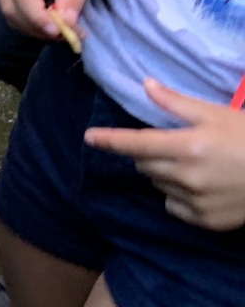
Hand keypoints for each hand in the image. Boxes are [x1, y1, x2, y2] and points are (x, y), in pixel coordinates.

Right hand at [0, 0, 99, 38]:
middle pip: (11, 7)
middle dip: (37, 27)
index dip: (37, 16)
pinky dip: (27, 23)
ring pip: (8, 13)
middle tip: (65, 35)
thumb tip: (65, 25)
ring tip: (58, 30)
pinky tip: (45, 22)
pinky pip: (9, 12)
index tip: (59, 32)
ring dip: (32, 28)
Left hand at [85, 81, 244, 230]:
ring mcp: (196, 202)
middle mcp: (187, 177)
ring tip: (197, 165)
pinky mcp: (205, 221)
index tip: (89, 137)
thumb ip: (176, 104)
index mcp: (187, 147)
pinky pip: (174, 207)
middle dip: (150, 153)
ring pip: (158, 186)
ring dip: (165, 174)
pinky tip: (203, 186)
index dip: (110, 140)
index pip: (135, 144)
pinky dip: (179, 197)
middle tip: (176, 145)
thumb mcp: (216, 115)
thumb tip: (145, 84)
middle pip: (144, 165)